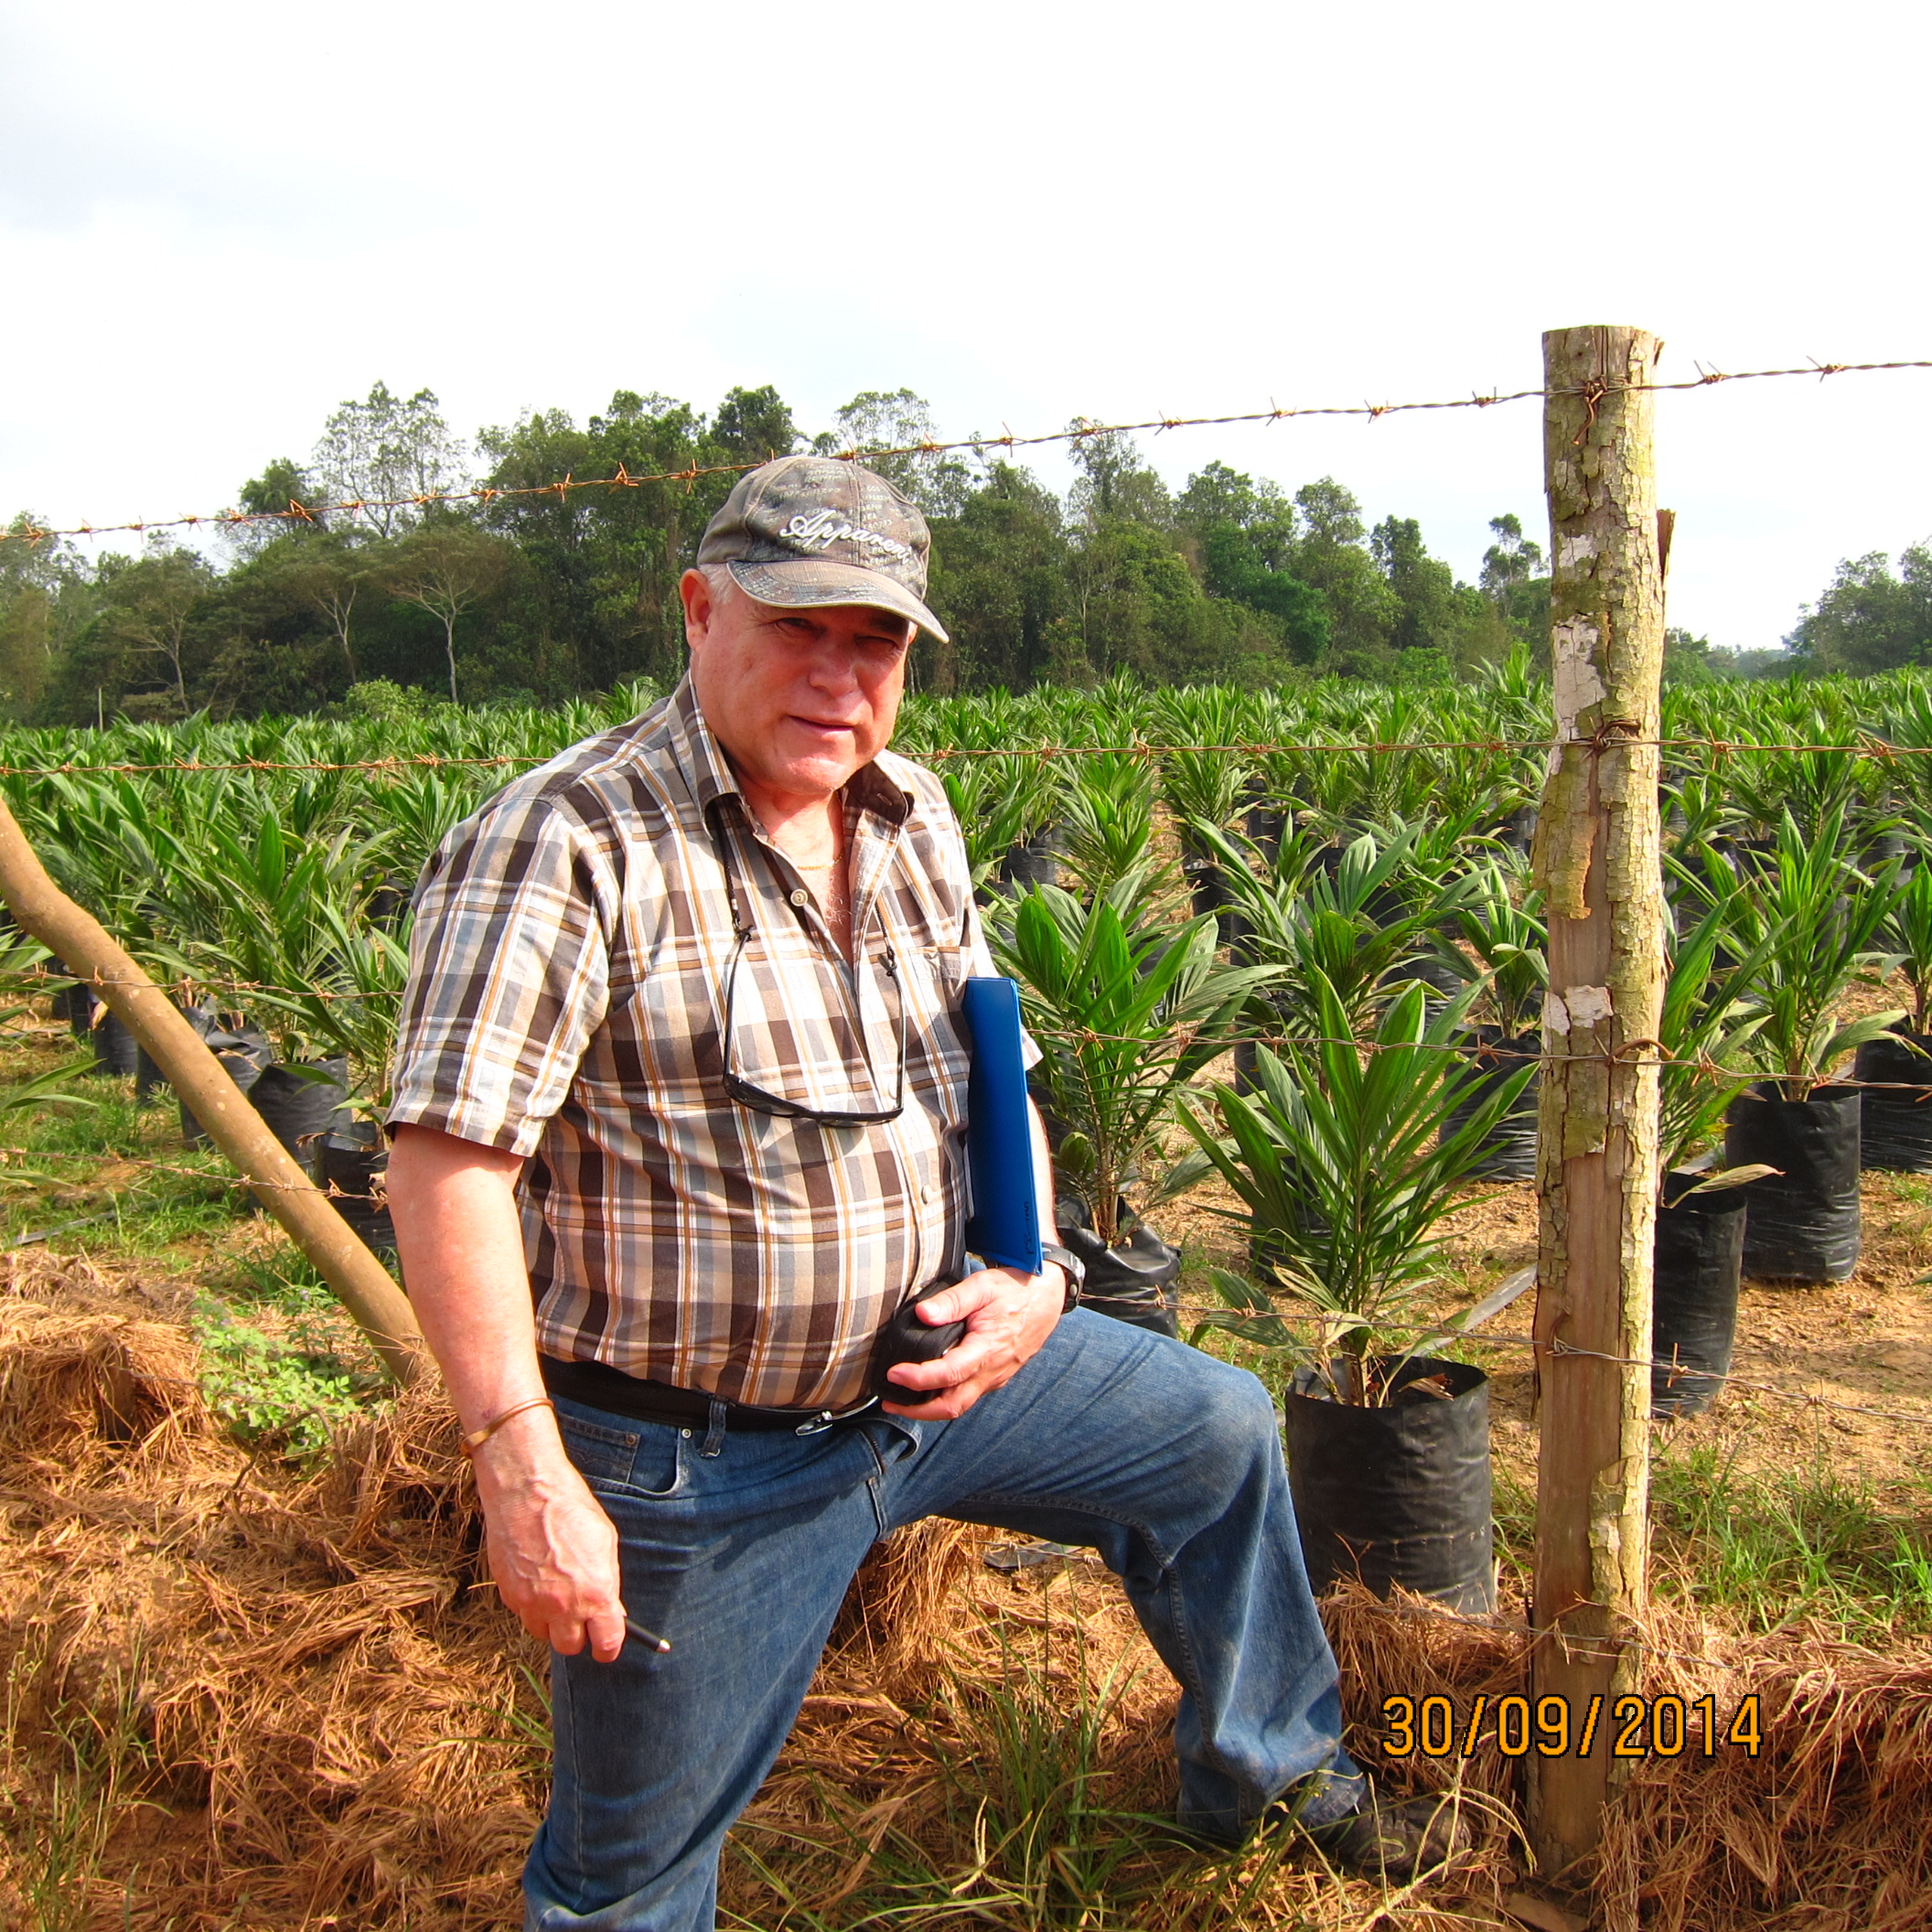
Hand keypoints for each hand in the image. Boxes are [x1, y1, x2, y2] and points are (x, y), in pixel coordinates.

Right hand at [469, 1410, 628, 1661]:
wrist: (527, 1491)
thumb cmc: (571, 1509)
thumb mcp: (604, 1542)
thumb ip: (607, 1581)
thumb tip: (610, 1608)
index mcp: (596, 1594)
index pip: (606, 1643)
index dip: (608, 1647)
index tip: (607, 1646)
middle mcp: (563, 1606)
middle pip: (570, 1646)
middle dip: (577, 1635)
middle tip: (580, 1617)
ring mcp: (532, 1603)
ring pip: (543, 1633)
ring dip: (551, 1622)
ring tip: (556, 1592)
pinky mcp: (508, 1595)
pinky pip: (523, 1613)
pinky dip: (531, 1604)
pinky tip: (536, 1576)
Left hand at [880, 1263, 1064, 1419]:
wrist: (1048, 1297)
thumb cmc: (1015, 1289)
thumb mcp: (982, 1286)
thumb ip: (952, 1300)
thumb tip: (922, 1314)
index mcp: (988, 1348)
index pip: (949, 1373)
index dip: (919, 1378)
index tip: (893, 1373)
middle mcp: (993, 1370)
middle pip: (953, 1405)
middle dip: (918, 1411)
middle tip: (889, 1401)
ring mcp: (996, 1377)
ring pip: (961, 1404)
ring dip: (930, 1409)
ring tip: (901, 1400)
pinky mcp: (996, 1376)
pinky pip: (969, 1395)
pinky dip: (945, 1398)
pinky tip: (928, 1390)